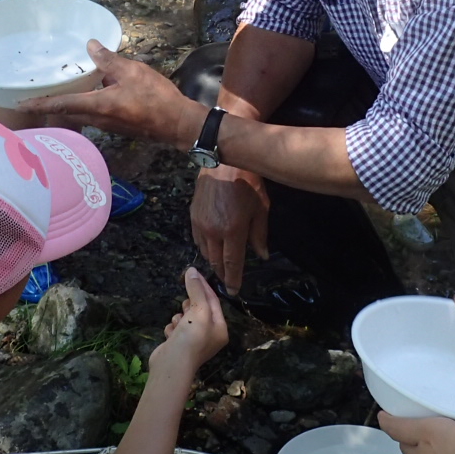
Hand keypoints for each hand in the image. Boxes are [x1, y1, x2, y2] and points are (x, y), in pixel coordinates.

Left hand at [19, 40, 202, 141]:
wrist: (178, 123)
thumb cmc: (155, 98)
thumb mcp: (132, 72)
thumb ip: (108, 60)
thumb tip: (90, 46)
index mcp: (96, 106)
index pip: (60, 105)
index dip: (39, 104)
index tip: (19, 105)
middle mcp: (97, 119)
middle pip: (66, 112)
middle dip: (49, 106)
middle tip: (33, 96)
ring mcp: (107, 124)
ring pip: (80, 114)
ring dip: (67, 105)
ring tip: (57, 91)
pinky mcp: (117, 124)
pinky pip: (93, 114)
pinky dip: (84, 104)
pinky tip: (90, 92)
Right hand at [149, 268, 229, 378]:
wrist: (172, 365)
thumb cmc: (191, 338)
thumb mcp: (198, 310)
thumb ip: (196, 290)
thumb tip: (192, 271)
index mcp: (219, 328)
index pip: (213, 301)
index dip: (203, 285)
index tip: (192, 272)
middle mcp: (209, 335)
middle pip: (199, 309)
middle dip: (190, 305)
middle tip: (186, 306)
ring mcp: (193, 341)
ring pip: (185, 318)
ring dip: (179, 317)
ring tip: (178, 323)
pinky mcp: (179, 345)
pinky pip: (176, 328)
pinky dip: (172, 329)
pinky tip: (171, 335)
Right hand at [192, 165, 269, 291]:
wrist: (222, 162)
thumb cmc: (247, 183)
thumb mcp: (261, 209)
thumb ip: (259, 235)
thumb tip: (261, 256)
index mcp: (232, 231)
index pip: (231, 263)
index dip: (233, 279)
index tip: (234, 291)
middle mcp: (213, 231)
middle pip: (215, 261)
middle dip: (222, 273)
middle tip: (228, 280)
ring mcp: (200, 224)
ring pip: (204, 252)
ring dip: (213, 261)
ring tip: (221, 265)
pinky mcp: (192, 216)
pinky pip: (197, 240)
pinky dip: (205, 247)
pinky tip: (212, 247)